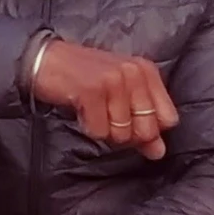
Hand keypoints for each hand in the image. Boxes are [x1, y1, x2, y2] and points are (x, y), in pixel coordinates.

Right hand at [32, 41, 178, 160]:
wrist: (45, 62)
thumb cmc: (85, 80)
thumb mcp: (120, 97)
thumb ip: (143, 124)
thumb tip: (159, 152)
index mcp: (146, 71)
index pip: (168, 119)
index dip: (149, 131)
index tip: (129, 122)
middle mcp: (134, 73)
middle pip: (146, 130)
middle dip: (126, 135)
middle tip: (107, 117)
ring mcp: (114, 80)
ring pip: (122, 134)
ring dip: (104, 130)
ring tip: (93, 110)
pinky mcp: (92, 91)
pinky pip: (100, 131)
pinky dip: (89, 128)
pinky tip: (82, 110)